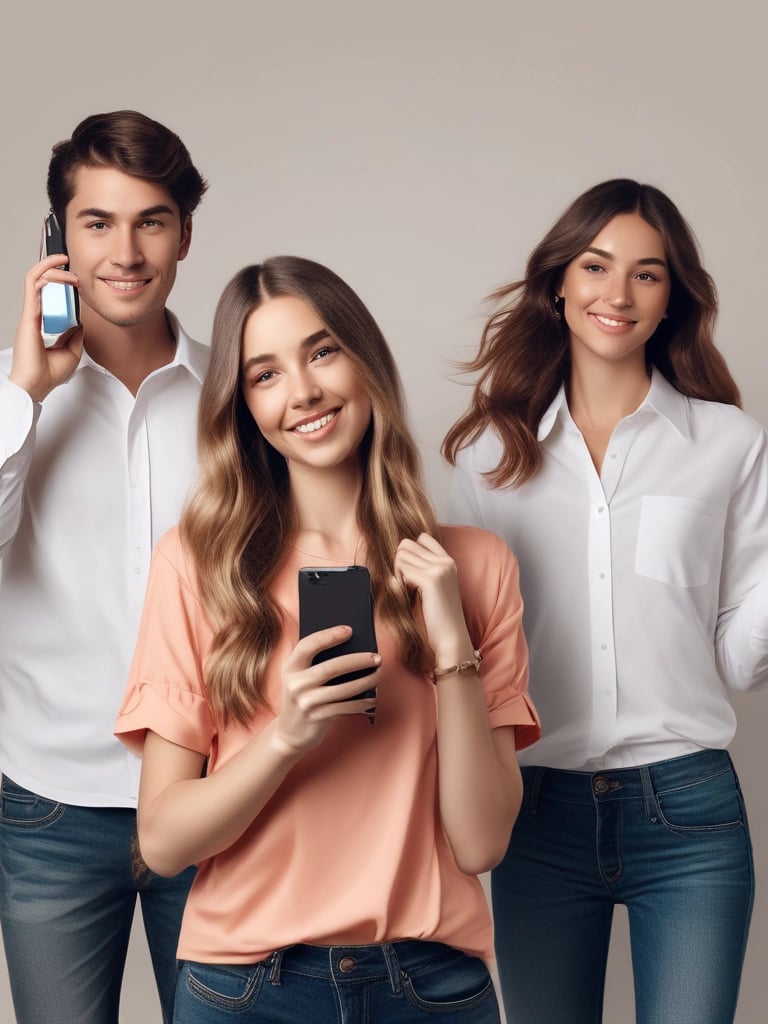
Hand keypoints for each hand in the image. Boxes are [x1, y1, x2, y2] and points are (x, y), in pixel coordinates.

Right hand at [8, 254, 82, 402]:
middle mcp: (36, 316)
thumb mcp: (72, 352)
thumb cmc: (48, 373)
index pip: (52, 298)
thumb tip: (80, 321)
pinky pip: (32, 284)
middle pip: (44, 285)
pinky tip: (56, 266)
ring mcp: (31, 314)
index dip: (63, 286)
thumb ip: (76, 335)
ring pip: (37, 279)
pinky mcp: (29, 314)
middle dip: (59, 273)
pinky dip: (43, 271)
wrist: (36, 384)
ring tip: (68, 268)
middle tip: (76, 275)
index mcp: (44, 325)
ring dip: (53, 269)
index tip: (77, 282)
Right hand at [274, 626, 379, 754]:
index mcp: (290, 667)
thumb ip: (316, 664)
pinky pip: (345, 707)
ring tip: (378, 674)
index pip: (308, 645)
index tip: (349, 630)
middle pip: (332, 667)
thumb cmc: (302, 697)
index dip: (328, 636)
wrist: (289, 733)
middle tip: (377, 657)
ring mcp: (306, 702)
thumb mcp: (300, 678)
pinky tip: (372, 698)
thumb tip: (354, 651)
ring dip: (366, 681)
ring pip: (343, 689)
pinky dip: (362, 702)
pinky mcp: (317, 717)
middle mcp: (295, 684)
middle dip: (358, 660)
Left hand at [394, 533, 473, 668]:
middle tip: (405, 584)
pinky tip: (408, 595)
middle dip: (400, 563)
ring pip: (401, 555)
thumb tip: (400, 552)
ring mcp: (440, 569)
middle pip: (406, 545)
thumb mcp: (436, 586)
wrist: (451, 638)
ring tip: (407, 590)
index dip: (409, 553)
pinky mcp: (431, 580)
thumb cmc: (440, 616)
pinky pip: (402, 570)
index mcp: (449, 561)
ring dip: (398, 572)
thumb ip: (424, 568)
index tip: (410, 573)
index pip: (422, 538)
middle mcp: (446, 561)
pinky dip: (399, 582)